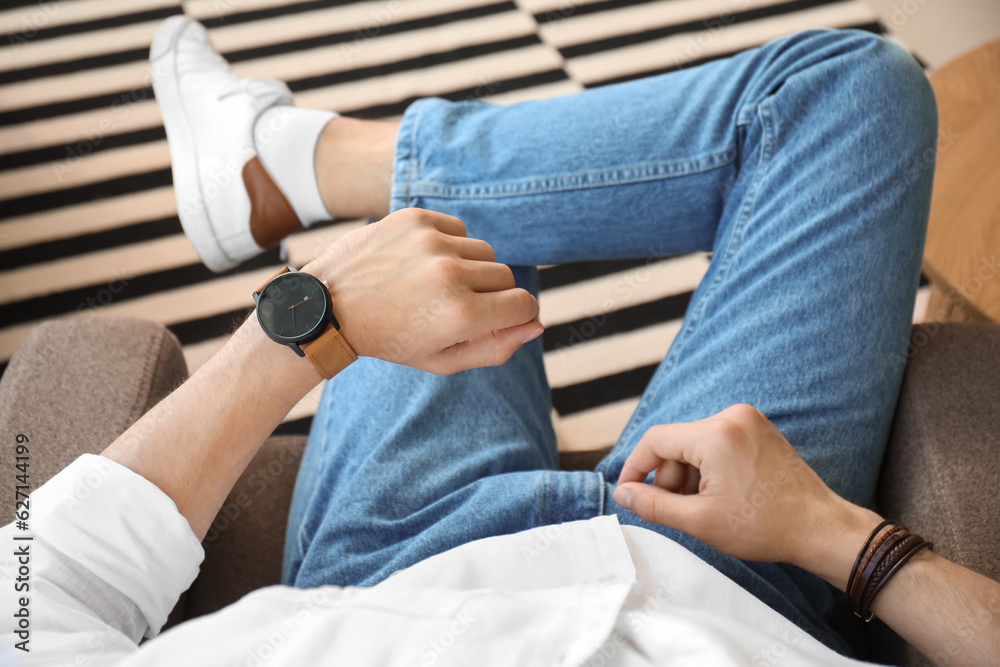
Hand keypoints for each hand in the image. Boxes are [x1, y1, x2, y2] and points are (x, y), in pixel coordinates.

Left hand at [303, 208, 542, 374]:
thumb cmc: (390, 339)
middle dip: (490, 294)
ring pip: (485, 252)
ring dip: (469, 268)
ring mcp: (433, 243)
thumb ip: (496, 348)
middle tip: (454, 306)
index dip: (517, 314)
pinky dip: (449, 245)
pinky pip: (460, 229)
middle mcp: (451, 276)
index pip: (525, 305)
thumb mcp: (442, 360)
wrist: (330, 306)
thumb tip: (536, 325)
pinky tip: (421, 263)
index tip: (498, 318)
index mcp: (461, 317)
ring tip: (434, 285)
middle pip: (507, 277)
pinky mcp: (417, 219)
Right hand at [613, 404, 879, 573]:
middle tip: (679, 510)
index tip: (627, 492)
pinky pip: (716, 442)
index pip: (655, 440)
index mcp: (715, 434)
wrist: (819, 528)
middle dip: (668, 477)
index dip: (635, 468)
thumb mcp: (700, 521)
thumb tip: (623, 493)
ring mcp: (747, 419)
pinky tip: (721, 495)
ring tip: (706, 507)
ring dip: (689, 475)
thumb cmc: (766, 526)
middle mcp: (731, 417)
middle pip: (676, 442)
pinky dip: (709, 467)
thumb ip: (653, 505)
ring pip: (695, 444)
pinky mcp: (758, 428)